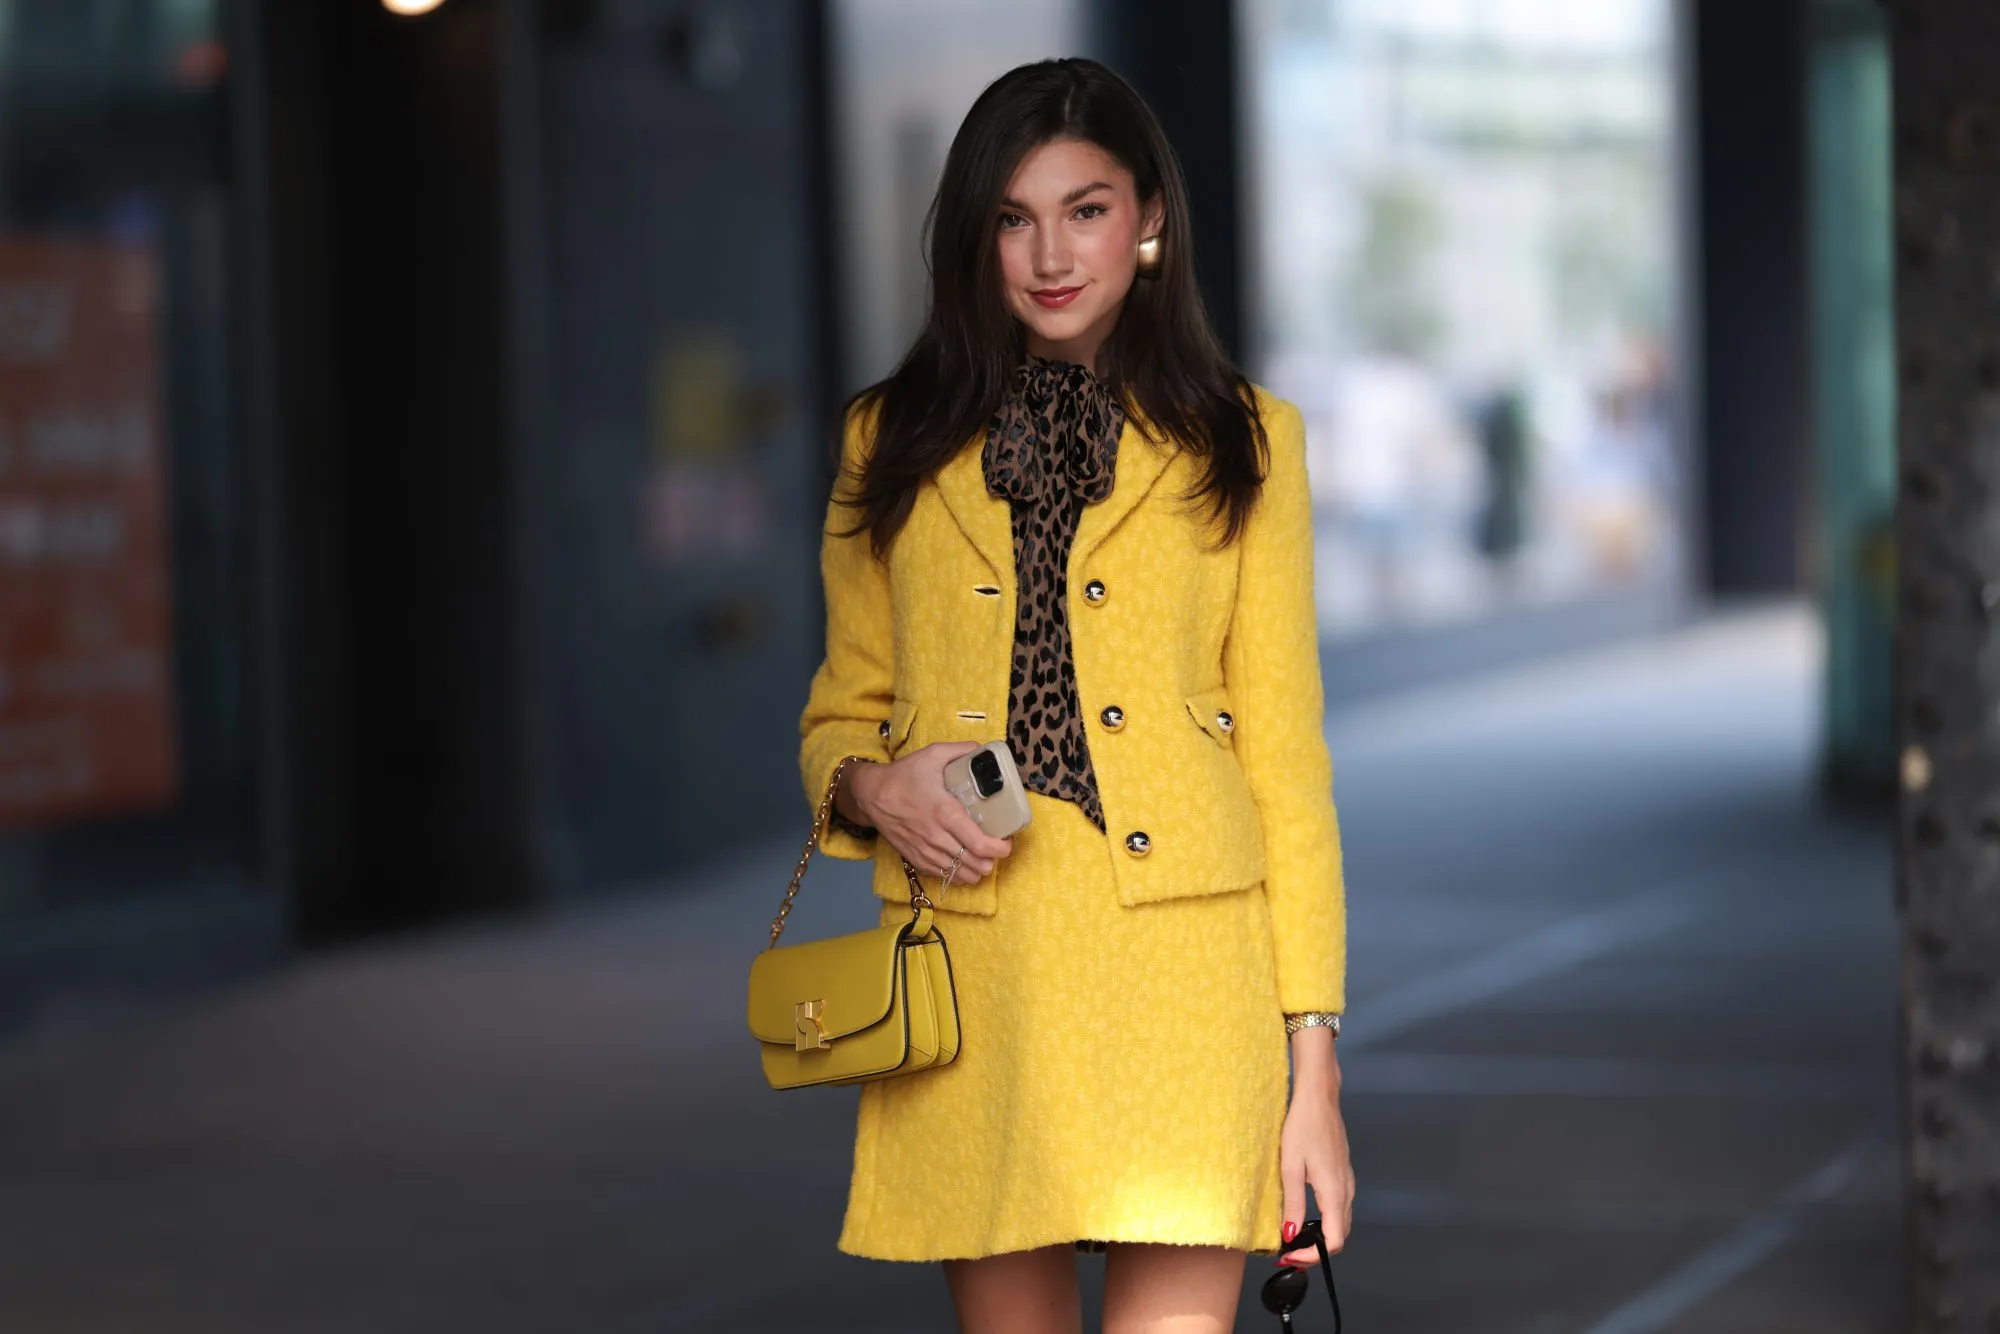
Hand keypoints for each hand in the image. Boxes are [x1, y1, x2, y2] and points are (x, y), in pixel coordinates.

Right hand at [844, 742, 1012, 884]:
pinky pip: (944, 877)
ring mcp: (926, 851)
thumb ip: (960, 750)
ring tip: (984, 858)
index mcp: (946, 813)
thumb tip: (983, 749)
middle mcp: (937, 837)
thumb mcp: (932, 755)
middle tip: (997, 848)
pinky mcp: (916, 859)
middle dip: (993, 861)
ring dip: (978, 870)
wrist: (871, 795)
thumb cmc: (903, 776)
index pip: (980, 844)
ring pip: (961, 875)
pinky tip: (964, 865)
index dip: (1001, 848)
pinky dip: (959, 875)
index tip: (1007, 841)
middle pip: (975, 864)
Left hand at [1275, 1030, 1353, 1266]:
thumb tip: (1289, 1234)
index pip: (1334, 1240)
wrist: (1319, 1098)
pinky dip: (1325, 1221)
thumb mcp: (1290, 1167)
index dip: (1312, 1255)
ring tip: (1293, 1238)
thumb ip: (1292, 1203)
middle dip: (1315, 1250)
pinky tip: (1305, 1216)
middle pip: (1340, 1235)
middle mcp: (1346, 1190)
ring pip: (1341, 1222)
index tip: (1290, 1255)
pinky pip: (1339, 1207)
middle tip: (1288, 1252)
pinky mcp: (1343, 1173)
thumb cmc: (1302, 1127)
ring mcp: (1347, 1181)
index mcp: (1334, 1192)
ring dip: (1320, 1236)